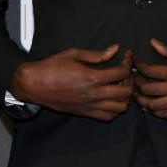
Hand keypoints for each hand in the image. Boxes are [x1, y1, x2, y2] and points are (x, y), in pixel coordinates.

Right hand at [10, 45, 132, 121]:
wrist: (35, 84)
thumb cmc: (52, 66)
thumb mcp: (74, 54)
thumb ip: (97, 54)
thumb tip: (115, 49)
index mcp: (93, 77)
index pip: (122, 72)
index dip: (128, 62)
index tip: (127, 56)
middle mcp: (95, 94)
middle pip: (126, 92)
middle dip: (130, 80)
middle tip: (125, 72)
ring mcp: (91, 106)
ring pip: (120, 108)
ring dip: (125, 97)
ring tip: (119, 86)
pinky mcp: (86, 113)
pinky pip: (108, 116)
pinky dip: (115, 109)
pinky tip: (110, 98)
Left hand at [132, 39, 166, 118]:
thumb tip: (153, 44)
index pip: (149, 71)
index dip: (138, 66)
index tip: (135, 62)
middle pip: (147, 90)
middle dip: (137, 83)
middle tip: (134, 77)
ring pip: (154, 106)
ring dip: (142, 100)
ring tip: (138, 93)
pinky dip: (156, 112)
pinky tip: (151, 106)